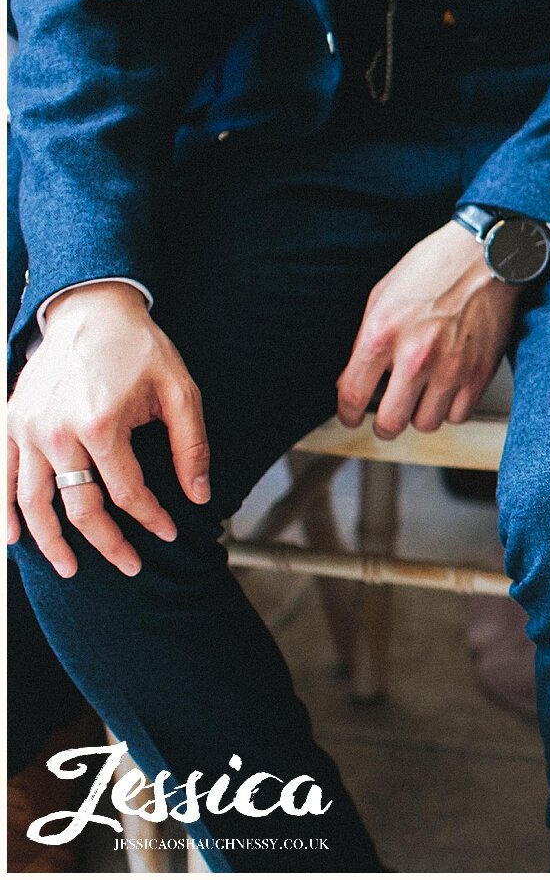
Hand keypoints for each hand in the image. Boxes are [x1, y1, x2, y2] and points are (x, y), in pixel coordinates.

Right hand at [6, 282, 208, 577]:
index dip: (151, 520)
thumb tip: (199, 496)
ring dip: (52, 542)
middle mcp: (56, 432)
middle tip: (130, 568)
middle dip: (107, 545)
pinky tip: (15, 541)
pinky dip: (4, 512)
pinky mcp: (8, 423)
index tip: (170, 535)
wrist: (91, 311)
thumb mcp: (181, 391)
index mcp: (102, 425)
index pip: (127, 493)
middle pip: (80, 507)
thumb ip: (190, 446)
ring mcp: (26, 429)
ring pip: (33, 503)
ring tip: (71, 570)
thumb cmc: (141, 350)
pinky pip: (1, 478)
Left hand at [336, 221, 518, 437]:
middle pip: (391, 423)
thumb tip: (354, 380)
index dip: (347, 414)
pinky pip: (459, 414)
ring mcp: (451, 368)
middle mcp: (416, 356)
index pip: (352, 396)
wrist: (487, 256)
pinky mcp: (480, 373)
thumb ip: (367, 341)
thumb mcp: (383, 296)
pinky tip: (447, 390)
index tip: (351, 416)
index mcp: (383, 334)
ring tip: (422, 396)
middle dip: (384, 424)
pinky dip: (451, 408)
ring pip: (426, 423)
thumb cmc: (435, 268)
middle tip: (387, 415)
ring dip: (420, 414)